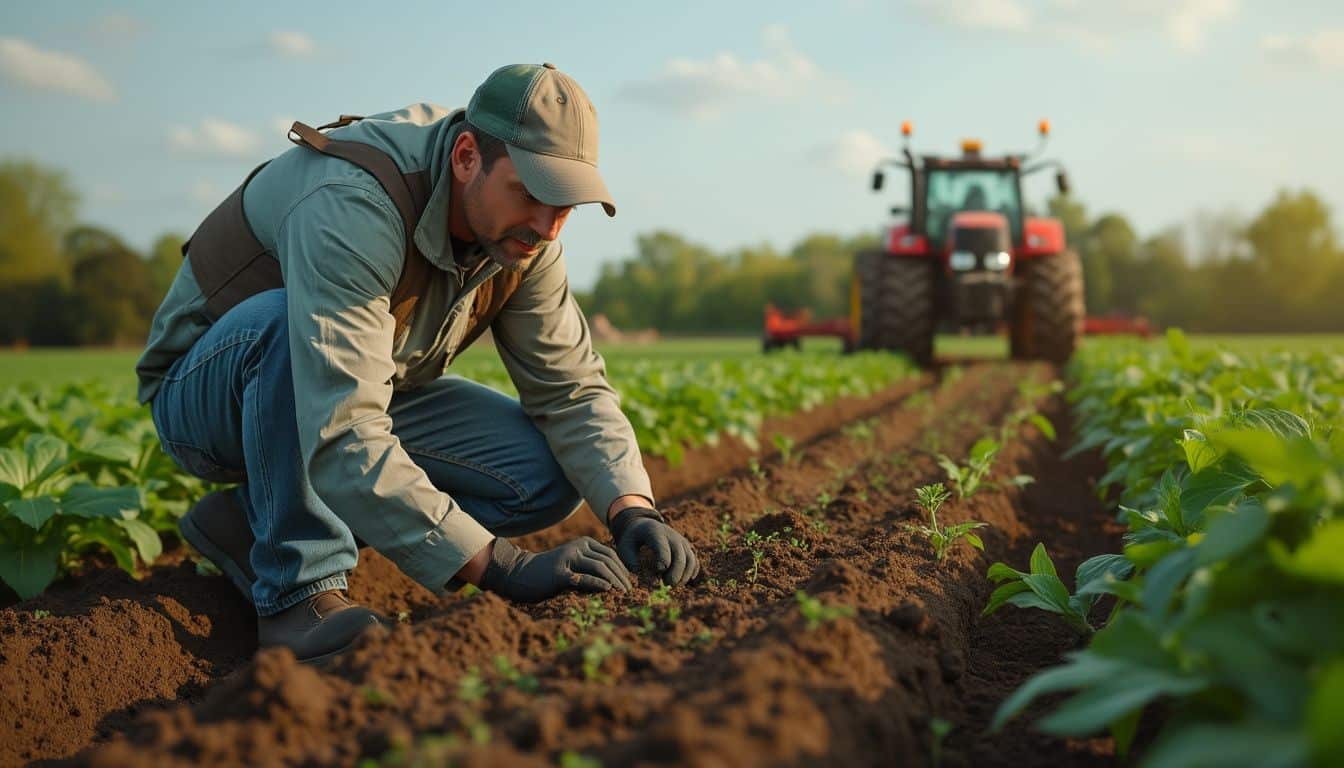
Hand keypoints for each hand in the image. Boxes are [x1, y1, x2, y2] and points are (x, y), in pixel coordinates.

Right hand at [479, 537, 631, 602]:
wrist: (520, 573)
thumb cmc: (549, 572)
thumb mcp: (573, 563)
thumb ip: (591, 565)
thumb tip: (616, 580)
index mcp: (584, 543)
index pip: (611, 555)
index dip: (623, 569)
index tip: (630, 583)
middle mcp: (578, 547)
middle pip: (608, 560)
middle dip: (622, 577)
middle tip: (631, 592)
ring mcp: (569, 558)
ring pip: (600, 567)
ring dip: (615, 582)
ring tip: (623, 594)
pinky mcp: (560, 573)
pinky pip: (584, 578)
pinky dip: (598, 584)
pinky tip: (607, 591)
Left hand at [609, 507, 699, 585]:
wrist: (643, 525)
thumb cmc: (632, 540)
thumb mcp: (625, 548)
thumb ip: (632, 562)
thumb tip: (647, 579)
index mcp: (655, 533)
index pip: (663, 550)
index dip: (663, 564)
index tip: (658, 573)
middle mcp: (672, 536)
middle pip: (680, 557)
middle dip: (675, 574)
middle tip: (666, 584)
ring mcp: (681, 541)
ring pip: (690, 560)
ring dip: (684, 576)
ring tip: (673, 585)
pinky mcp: (686, 547)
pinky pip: (694, 561)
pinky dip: (691, 572)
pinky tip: (682, 581)